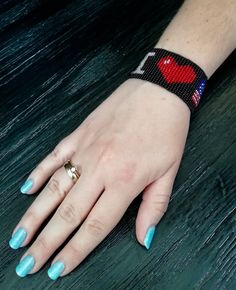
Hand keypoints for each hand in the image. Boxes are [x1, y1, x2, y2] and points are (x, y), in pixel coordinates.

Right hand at [9, 78, 189, 279]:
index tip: (58, 269)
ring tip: (19, 237)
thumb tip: (146, 238)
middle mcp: (100, 168)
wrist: (159, 90)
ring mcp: (85, 149)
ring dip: (35, 214)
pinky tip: (27, 189)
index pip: (95, 225)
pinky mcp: (79, 134)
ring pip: (54, 188)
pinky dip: (39, 173)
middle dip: (47, 242)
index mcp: (124, 181)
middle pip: (68, 213)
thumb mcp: (169, 172)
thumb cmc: (167, 131)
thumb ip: (154, 207)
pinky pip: (54, 156)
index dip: (75, 251)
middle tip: (27, 264)